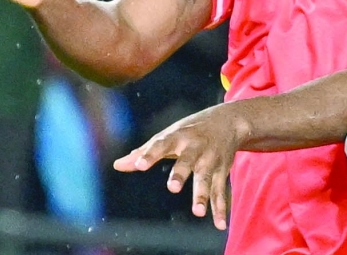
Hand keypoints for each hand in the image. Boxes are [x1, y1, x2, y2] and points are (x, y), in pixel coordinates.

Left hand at [113, 103, 248, 230]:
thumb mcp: (168, 135)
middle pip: (187, 162)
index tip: (140, 165)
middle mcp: (195, 148)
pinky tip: (219, 224)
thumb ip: (144, 151)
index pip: (161, 145)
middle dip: (180, 174)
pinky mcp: (222, 172)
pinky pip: (220, 192)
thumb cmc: (191, 130)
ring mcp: (210, 161)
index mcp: (178, 137)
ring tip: (198, 212)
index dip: (150, 154)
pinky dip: (220, 209)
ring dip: (203, 195)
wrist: (229, 121)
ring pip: (206, 179)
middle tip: (173, 188)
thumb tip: (118, 165)